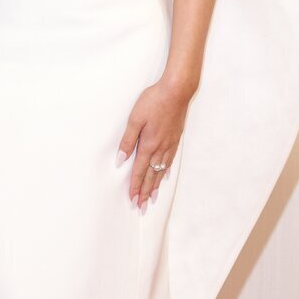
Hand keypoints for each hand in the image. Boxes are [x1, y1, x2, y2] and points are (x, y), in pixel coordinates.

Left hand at [117, 74, 191, 209]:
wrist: (177, 91)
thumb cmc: (154, 101)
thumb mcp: (135, 118)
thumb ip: (127, 140)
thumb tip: (121, 160)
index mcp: (148, 144)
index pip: (139, 171)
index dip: (134, 187)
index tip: (132, 200)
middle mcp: (160, 148)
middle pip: (151, 175)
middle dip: (144, 192)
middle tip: (141, 207)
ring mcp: (169, 144)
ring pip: (161, 171)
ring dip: (155, 186)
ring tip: (151, 198)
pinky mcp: (175, 139)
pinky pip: (169, 161)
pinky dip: (164, 172)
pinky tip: (163, 176)